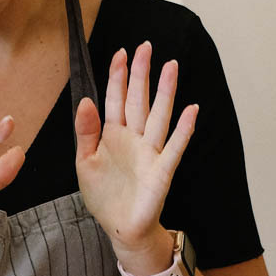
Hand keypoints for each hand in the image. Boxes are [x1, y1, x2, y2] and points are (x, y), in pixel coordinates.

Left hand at [74, 44, 197, 258]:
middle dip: (141, 74)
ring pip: (158, 115)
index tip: (120, 53)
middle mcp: (133, 138)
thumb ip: (85, 132)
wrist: (120, 228)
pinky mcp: (161, 170)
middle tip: (145, 47)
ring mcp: (150, 152)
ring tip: (171, 66)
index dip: (117, 76)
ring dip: (165, 92)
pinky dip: (183, 129)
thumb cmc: (104, 196)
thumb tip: (85, 100)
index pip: (115, 98)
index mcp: (112, 135)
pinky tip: (191, 110)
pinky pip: (174, 146)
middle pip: (138, 100)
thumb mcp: (84, 162)